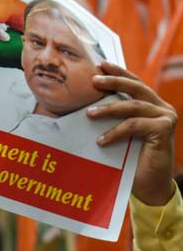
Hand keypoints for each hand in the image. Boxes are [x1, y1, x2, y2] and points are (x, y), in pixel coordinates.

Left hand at [88, 61, 177, 205]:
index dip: (119, 72)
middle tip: (94, 79)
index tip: (100, 64)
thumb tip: (85, 103)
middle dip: (114, 81)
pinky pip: (134, 125)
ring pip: (132, 106)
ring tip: (89, 114)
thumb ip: (114, 116)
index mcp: (152, 104)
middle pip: (136, 87)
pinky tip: (101, 141)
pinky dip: (116, 131)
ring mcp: (166, 118)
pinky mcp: (164, 130)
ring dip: (108, 108)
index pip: (134, 83)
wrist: (149, 186)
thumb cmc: (131, 159)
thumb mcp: (121, 132)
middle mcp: (162, 108)